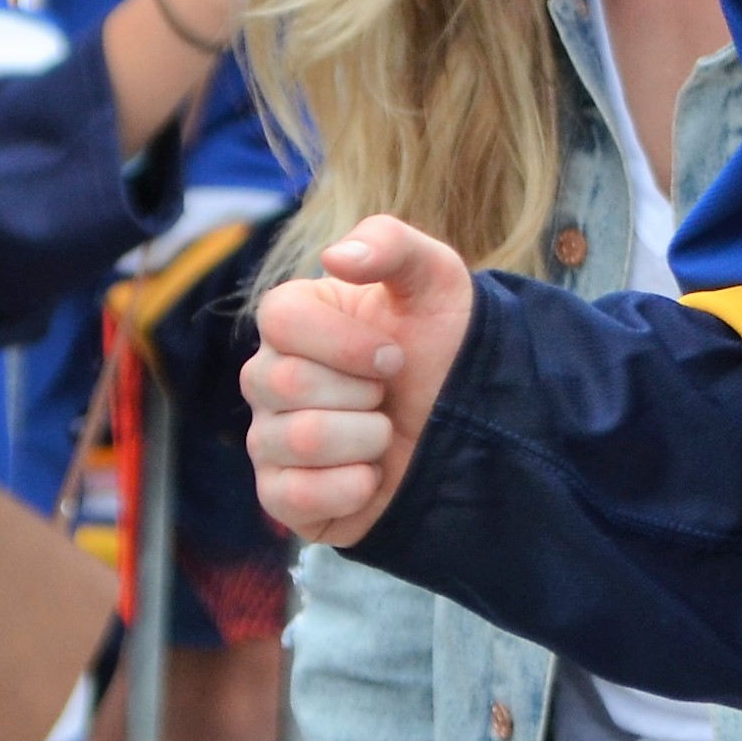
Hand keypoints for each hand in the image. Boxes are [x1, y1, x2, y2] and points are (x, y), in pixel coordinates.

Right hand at [243, 216, 475, 544]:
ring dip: (366, 438)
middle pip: (285, 383)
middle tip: (390, 395)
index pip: (279, 319)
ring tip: (384, 433)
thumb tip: (334, 257)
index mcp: (292, 322)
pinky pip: (295, 497)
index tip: (395, 355)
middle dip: (364, 392)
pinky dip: (353, 487)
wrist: (473, 424)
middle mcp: (268, 379)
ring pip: (299, 440)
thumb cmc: (445, 346)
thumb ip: (390, 244)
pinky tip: (373, 475)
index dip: (346, 342)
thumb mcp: (435, 279)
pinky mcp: (282, 496)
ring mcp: (269, 440)